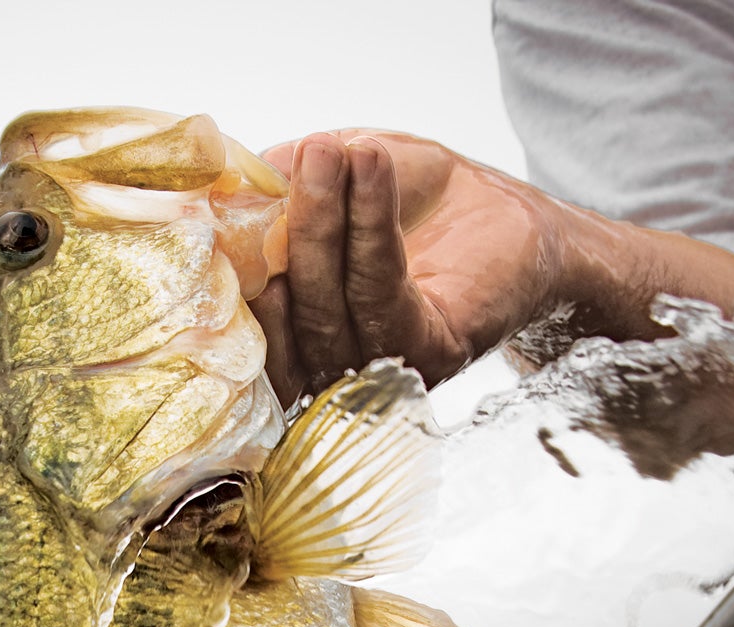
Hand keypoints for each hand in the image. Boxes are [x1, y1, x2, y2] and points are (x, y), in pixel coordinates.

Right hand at [249, 131, 567, 403]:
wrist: (511, 219)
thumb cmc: (418, 202)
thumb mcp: (334, 178)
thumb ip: (278, 190)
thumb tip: (223, 195)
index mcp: (293, 332)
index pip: (243, 320)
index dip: (226, 268)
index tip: (222, 202)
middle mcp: (327, 364)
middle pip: (283, 312)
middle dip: (289, 226)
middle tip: (301, 157)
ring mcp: (376, 367)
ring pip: (328, 305)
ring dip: (328, 220)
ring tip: (333, 152)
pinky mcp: (429, 355)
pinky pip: (382, 295)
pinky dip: (372, 227)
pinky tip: (371, 168)